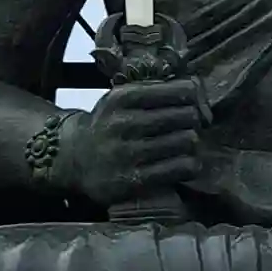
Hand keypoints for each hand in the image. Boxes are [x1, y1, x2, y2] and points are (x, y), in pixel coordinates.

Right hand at [47, 79, 207, 208]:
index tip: (195, 104)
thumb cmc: (108, 125)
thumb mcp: (120, 99)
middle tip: (192, 125)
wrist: (74, 159)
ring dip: (192, 143)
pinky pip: (180, 168)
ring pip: (186, 141)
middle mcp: (124, 123)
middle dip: (195, 120)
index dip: (194, 98)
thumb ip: (153, 91)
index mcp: (123, 98)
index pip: (178, 91)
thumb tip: (196, 90)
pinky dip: (190, 164)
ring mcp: (128, 153)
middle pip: (186, 115)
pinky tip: (185, 163)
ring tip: (186, 144)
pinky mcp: (134, 180)